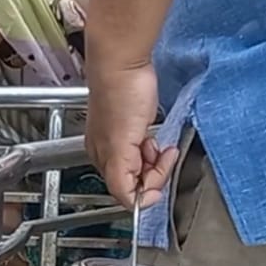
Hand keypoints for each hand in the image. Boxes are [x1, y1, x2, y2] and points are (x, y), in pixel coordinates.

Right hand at [84, 60, 173, 208]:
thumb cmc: (120, 95)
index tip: (162, 177)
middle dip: (153, 173)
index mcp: (103, 160)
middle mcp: (108, 153)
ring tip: (158, 145)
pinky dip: (153, 148)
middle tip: (163, 156)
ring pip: (141, 166)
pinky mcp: (131, 126)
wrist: (123, 63)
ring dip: (155, 161)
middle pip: (135, 181)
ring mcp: (119, 139)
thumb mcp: (121, 146)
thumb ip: (122, 178)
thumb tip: (134, 201)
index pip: (127, 194)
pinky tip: (155, 137)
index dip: (148, 189)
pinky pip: (144, 149)